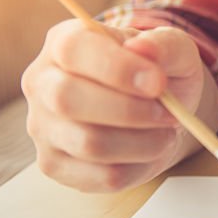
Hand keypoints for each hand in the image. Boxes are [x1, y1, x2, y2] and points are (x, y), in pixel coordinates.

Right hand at [21, 20, 207, 191]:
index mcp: (65, 41)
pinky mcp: (56, 165)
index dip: (117, 68)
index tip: (158, 83)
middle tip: (168, 113)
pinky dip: (139, 166)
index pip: (73, 49)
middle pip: (67, 99)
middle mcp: (43, 83)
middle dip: (129, 110)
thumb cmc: (159, 73)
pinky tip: (150, 149)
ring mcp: (43, 127)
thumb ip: (164, 44)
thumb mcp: (175, 49)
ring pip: (88, 143)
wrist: (160, 111)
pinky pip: (100, 176)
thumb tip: (142, 48)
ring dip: (142, 142)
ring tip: (166, 131)